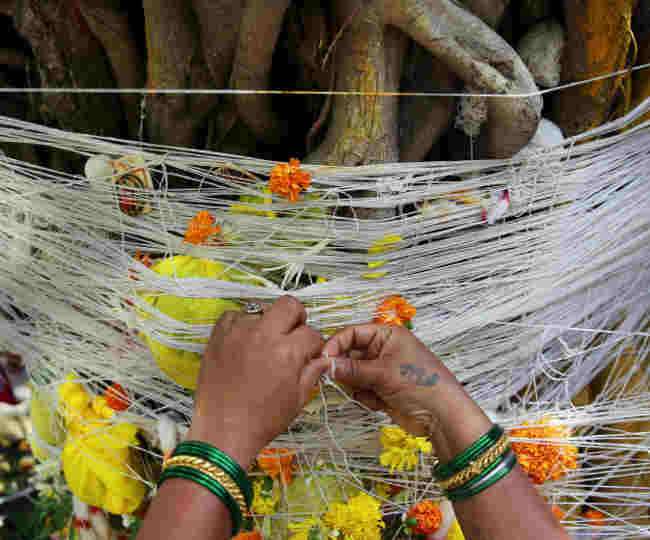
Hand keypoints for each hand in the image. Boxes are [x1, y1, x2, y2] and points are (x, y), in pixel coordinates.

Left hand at [188, 296, 327, 466]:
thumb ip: (312, 372)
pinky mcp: (217, 336)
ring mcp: (238, 332)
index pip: (311, 333)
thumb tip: (322, 358)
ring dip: (267, 323)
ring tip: (264, 343)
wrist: (223, 432)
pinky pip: (233, 316)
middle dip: (296, 318)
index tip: (309, 354)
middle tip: (292, 335)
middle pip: (289, 305)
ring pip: (261, 309)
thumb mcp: (298, 399)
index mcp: (288, 351)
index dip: (314, 345)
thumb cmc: (263, 420)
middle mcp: (264, 335)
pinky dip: (241, 325)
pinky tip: (244, 342)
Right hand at [322, 324, 483, 438]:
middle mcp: (383, 350)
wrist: (442, 417)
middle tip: (336, 378)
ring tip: (370, 392)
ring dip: (356, 385)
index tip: (323, 359)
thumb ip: (352, 369)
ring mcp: (382, 371)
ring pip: (353, 374)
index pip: (353, 333)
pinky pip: (361, 390)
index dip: (336, 344)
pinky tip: (379, 403)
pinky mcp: (382, 390)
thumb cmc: (420, 384)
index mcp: (387, 335)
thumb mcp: (383, 372)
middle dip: (345, 368)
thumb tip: (325, 365)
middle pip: (350, 354)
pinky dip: (366, 397)